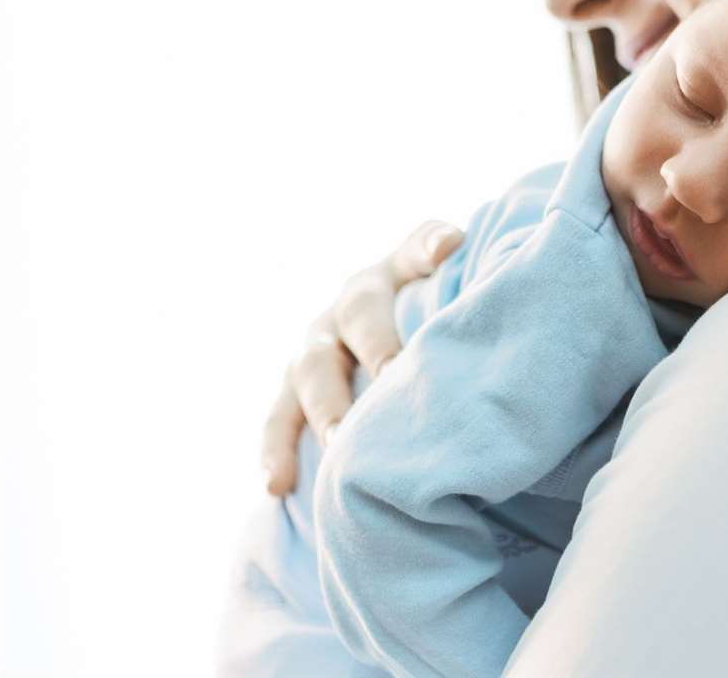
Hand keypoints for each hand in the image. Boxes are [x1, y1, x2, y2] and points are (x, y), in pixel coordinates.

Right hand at [260, 220, 463, 494]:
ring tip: (339, 445)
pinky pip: (279, 419)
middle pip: (356, 316)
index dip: (425, 251)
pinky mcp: (293, 392)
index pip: (410, 254)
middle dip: (376, 347)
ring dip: (327, 408)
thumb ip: (444, 262)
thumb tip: (451, 242)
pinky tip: (276, 486)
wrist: (389, 348)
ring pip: (311, 372)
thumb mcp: (443, 286)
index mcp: (391, 276)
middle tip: (395, 377)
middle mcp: (347, 308)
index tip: (448, 252)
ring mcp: (315, 349)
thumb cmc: (433, 321)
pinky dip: (276, 450)